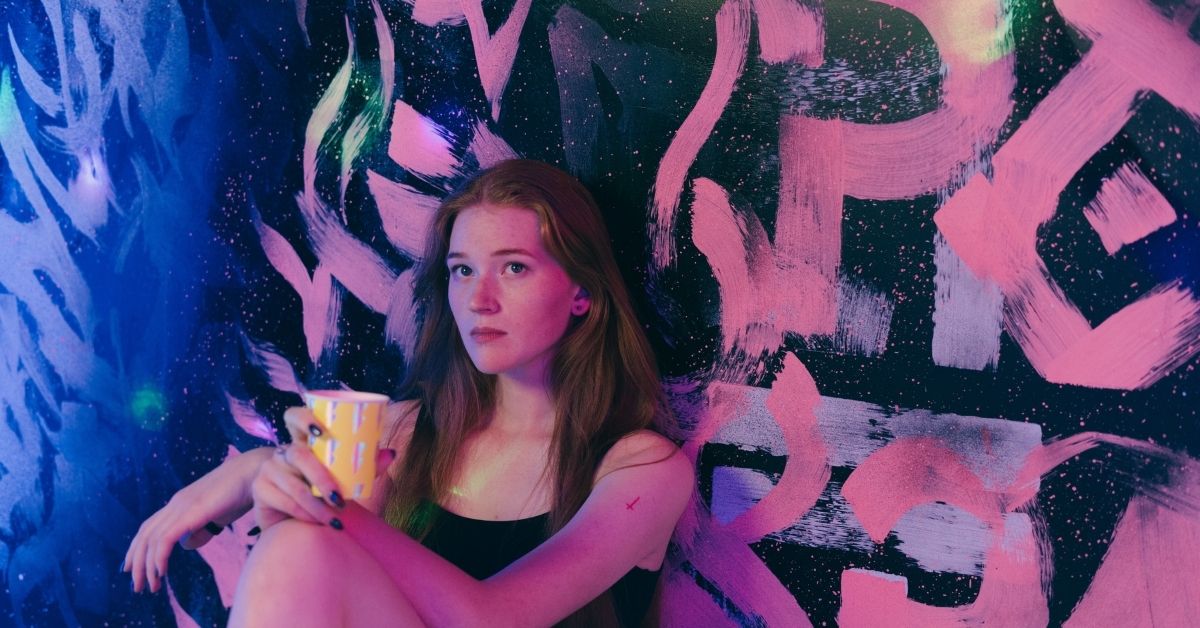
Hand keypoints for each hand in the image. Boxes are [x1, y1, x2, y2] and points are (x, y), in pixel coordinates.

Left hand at [123, 447, 272, 592]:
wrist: (257, 472)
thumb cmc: (245, 492)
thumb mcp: (219, 515)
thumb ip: (202, 529)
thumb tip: (186, 545)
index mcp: (181, 503)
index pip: (150, 527)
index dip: (138, 548)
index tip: (135, 569)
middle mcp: (176, 503)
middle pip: (145, 535)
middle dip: (137, 562)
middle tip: (138, 586)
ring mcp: (182, 506)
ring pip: (151, 539)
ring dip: (147, 566)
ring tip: (151, 586)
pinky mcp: (191, 512)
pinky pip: (165, 539)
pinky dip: (159, 558)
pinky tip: (161, 573)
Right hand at [249, 407, 396, 531]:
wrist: (289, 515)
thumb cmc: (320, 490)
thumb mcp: (341, 475)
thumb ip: (364, 464)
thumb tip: (391, 453)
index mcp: (302, 440)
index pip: (294, 416)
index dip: (304, 418)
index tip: (320, 430)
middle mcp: (283, 451)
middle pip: (298, 454)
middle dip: (321, 477)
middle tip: (339, 498)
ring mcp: (268, 469)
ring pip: (294, 484)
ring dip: (316, 504)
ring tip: (335, 518)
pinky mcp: (260, 489)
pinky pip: (284, 501)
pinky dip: (305, 514)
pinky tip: (317, 522)